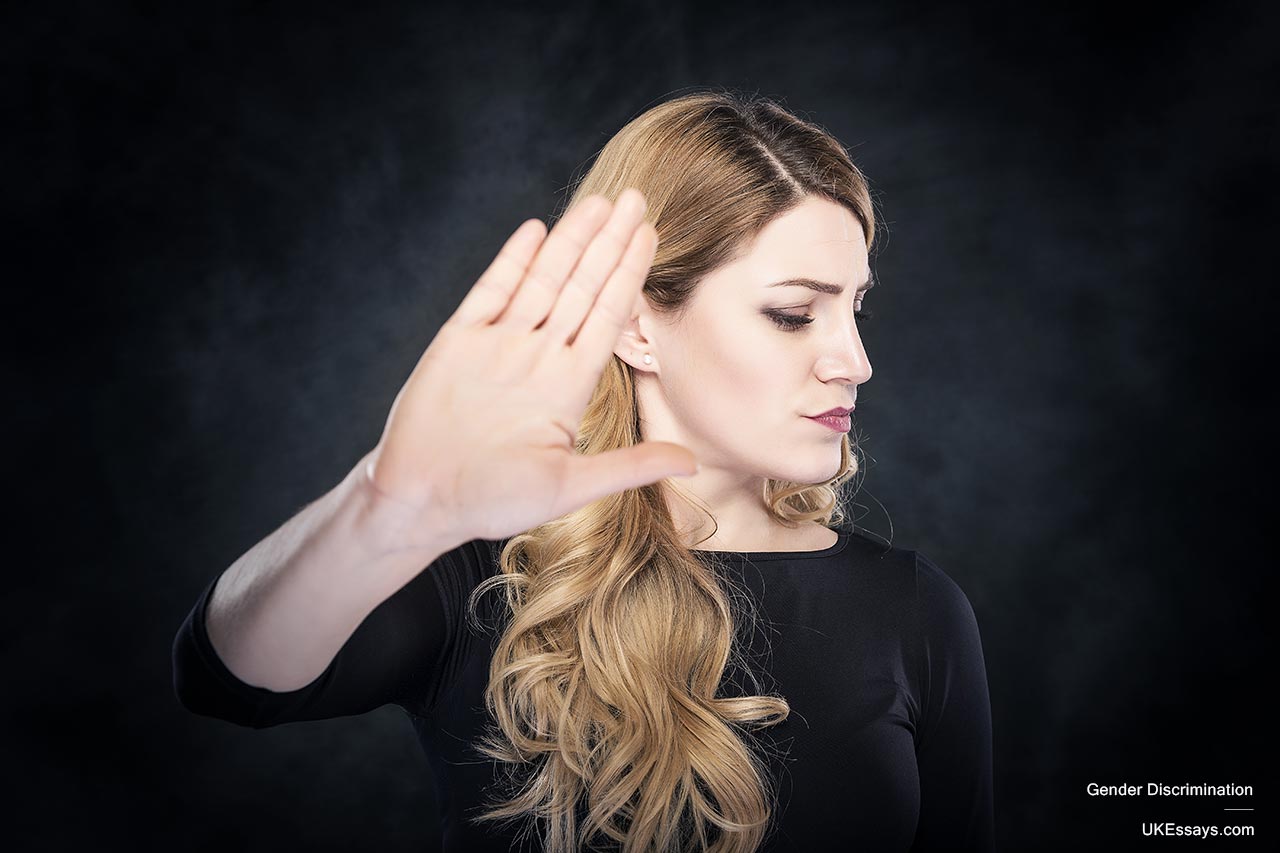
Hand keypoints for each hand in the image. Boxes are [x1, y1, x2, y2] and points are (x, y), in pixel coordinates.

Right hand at [363, 189, 697, 549]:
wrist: (420, 502)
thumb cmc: (493, 501)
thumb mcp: (572, 485)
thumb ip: (630, 466)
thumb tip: (692, 464)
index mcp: (567, 386)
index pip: (606, 317)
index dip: (628, 275)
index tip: (650, 237)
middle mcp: (538, 357)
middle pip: (580, 287)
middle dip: (608, 243)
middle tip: (636, 198)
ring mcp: (498, 344)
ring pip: (541, 280)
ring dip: (570, 241)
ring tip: (598, 203)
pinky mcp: (459, 340)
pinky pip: (490, 291)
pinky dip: (512, 261)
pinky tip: (537, 230)